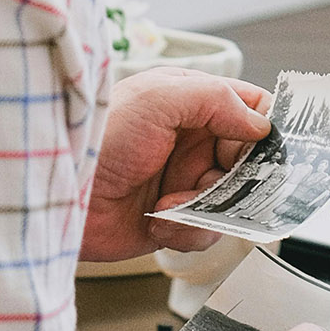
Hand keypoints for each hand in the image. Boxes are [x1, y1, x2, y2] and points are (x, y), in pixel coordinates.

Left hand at [81, 67, 271, 262]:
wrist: (59, 195)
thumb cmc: (98, 138)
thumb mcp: (159, 99)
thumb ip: (216, 99)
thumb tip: (259, 124)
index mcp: (190, 102)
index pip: (249, 108)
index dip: (265, 128)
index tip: (271, 147)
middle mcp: (191, 141)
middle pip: (249, 160)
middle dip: (241, 178)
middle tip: (221, 183)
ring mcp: (183, 180)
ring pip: (233, 200)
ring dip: (208, 207)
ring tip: (174, 203)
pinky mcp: (173, 219)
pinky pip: (206, 231)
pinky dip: (188, 231)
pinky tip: (160, 221)